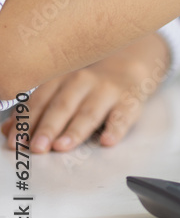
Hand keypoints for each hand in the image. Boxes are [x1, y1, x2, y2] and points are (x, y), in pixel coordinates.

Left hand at [2, 33, 169, 152]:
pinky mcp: (129, 102)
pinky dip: (116, 129)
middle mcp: (83, 82)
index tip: (15, 142)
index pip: (40, 101)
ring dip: (75, 130)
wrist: (127, 70)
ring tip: (63, 146)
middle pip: (63, 106)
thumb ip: (35, 111)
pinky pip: (123, 116)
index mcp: (61, 80)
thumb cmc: (87, 88)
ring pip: (90, 112)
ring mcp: (107, 91)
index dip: (27, 122)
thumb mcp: (60, 92)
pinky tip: (107, 140)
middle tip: (37, 147)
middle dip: (49, 127)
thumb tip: (7, 130)